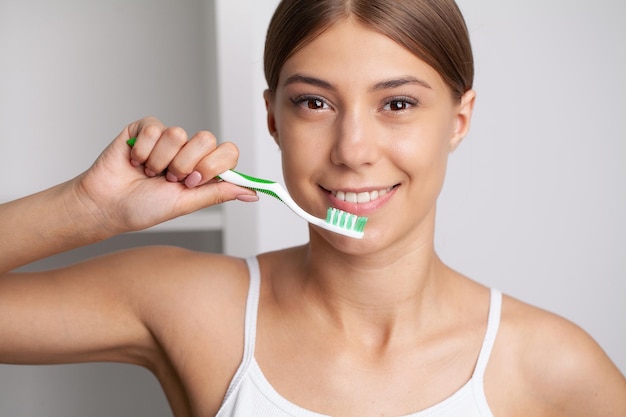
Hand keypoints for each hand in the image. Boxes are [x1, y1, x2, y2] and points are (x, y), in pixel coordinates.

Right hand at [76, 117, 256, 232]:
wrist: (107, 205)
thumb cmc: (144, 207)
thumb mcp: (186, 204)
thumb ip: (219, 193)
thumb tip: (253, 193)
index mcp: (204, 168)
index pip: (228, 151)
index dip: (213, 165)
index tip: (195, 181)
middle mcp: (189, 150)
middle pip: (206, 138)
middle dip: (185, 164)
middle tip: (170, 179)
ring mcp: (167, 138)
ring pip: (178, 133)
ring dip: (160, 161)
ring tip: (148, 173)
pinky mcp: (145, 128)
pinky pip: (154, 129)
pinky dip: (143, 151)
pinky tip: (135, 161)